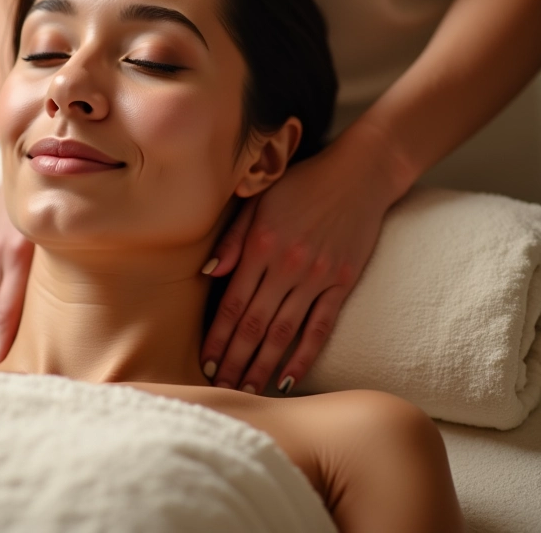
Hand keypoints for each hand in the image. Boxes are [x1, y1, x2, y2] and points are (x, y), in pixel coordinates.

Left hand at [200, 124, 407, 394]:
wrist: (358, 175)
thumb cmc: (302, 184)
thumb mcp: (259, 200)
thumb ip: (233, 238)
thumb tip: (208, 272)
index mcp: (261, 245)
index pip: (232, 302)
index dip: (217, 336)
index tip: (205, 361)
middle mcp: (286, 266)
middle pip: (254, 324)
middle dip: (234, 359)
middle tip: (221, 387)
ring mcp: (317, 277)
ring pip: (283, 332)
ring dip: (263, 365)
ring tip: (247, 389)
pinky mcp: (342, 284)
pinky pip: (321, 327)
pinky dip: (304, 355)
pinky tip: (289, 378)